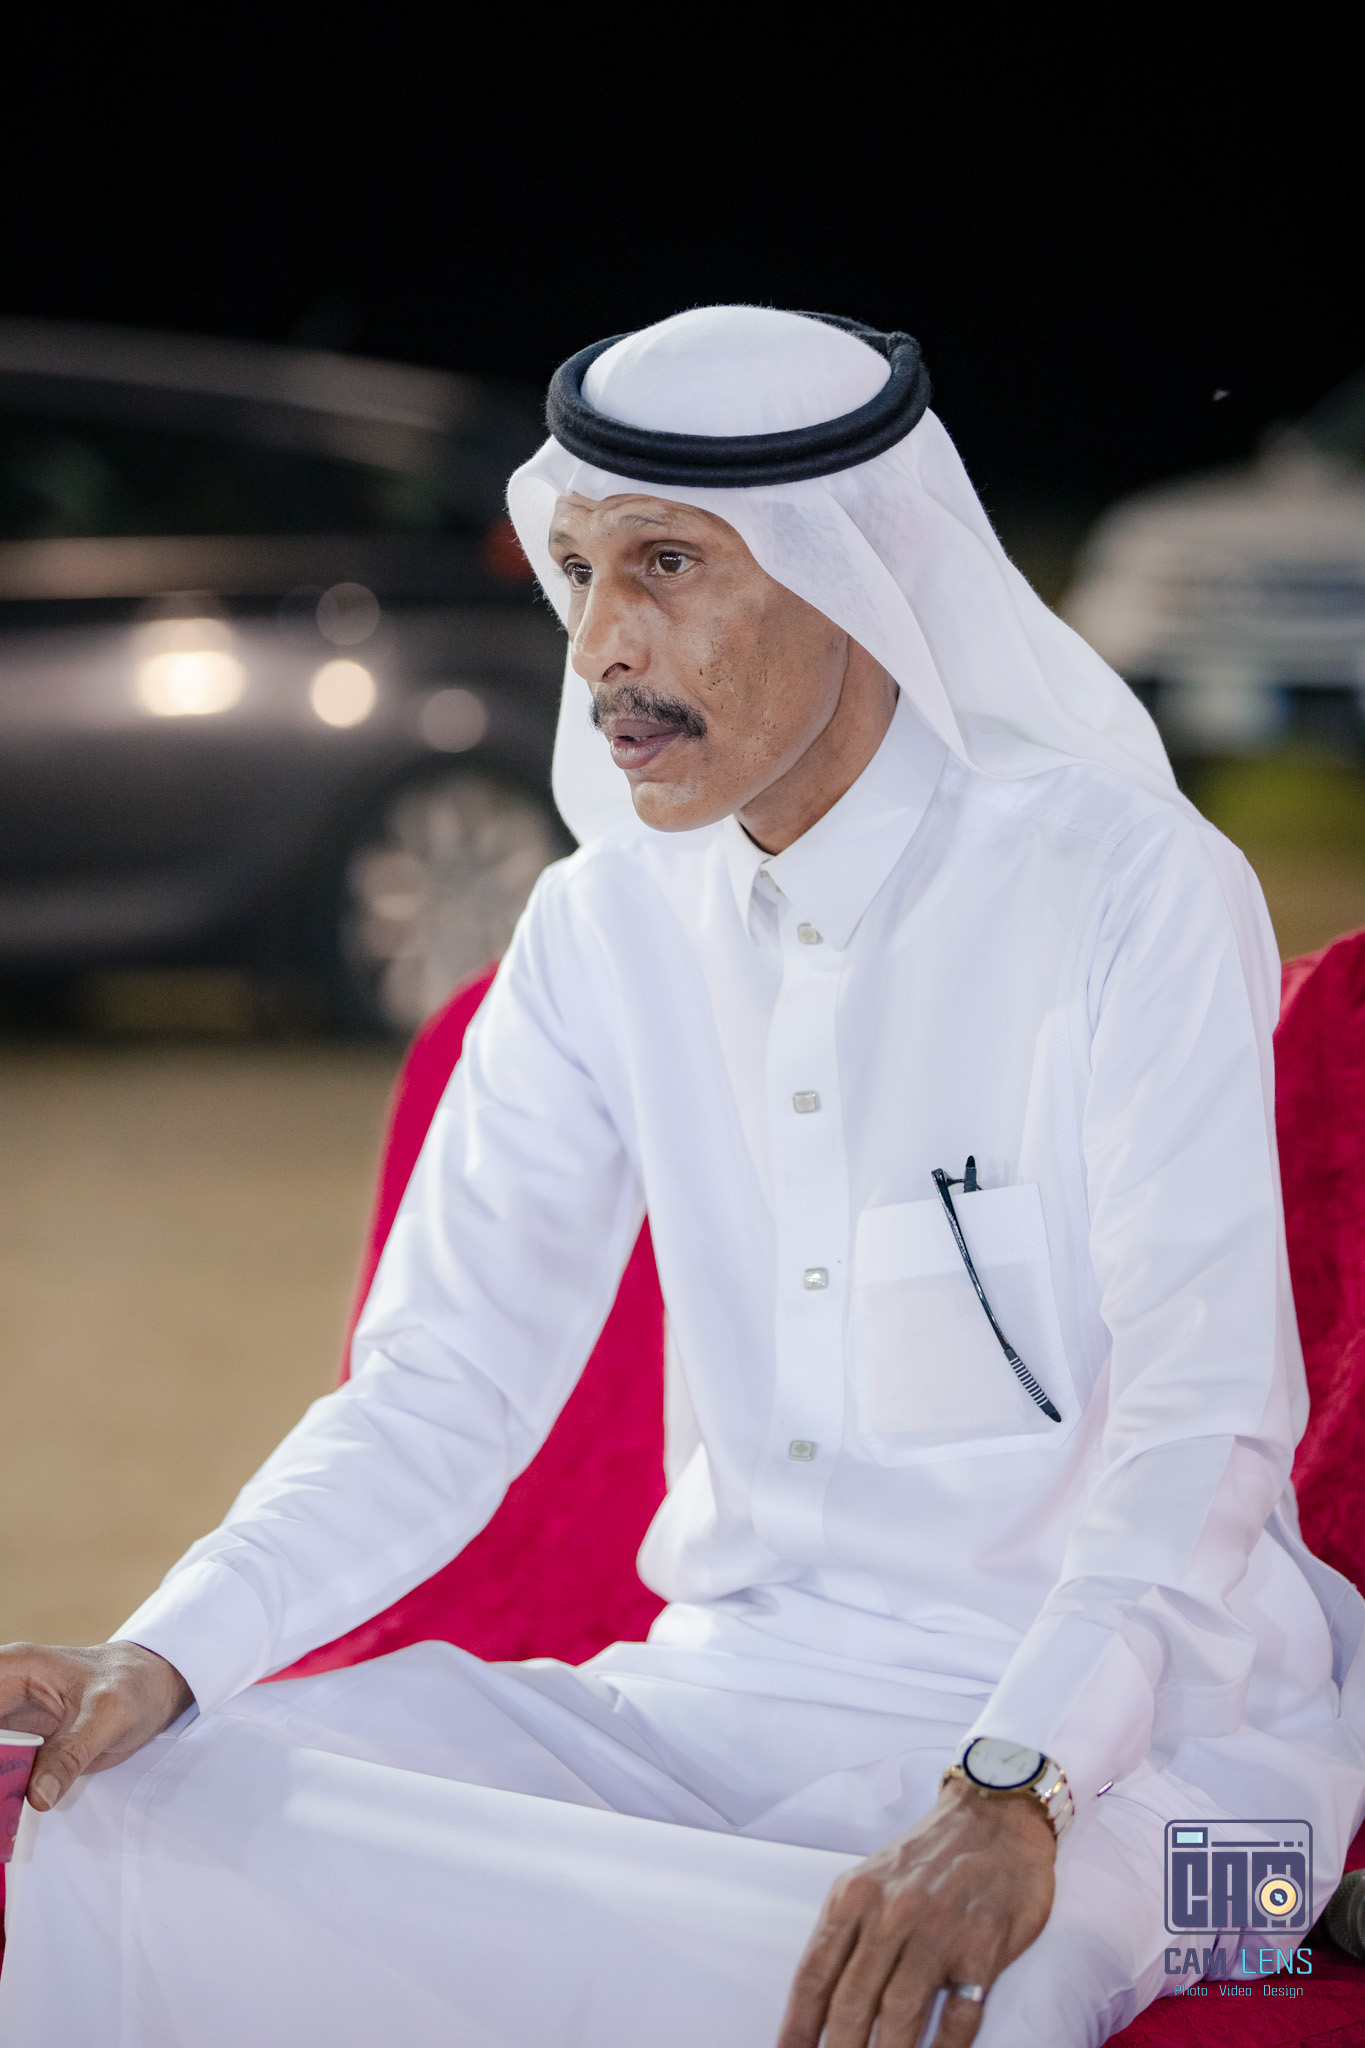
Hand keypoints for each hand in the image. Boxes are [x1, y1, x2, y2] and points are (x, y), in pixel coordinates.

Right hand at [0, 1641, 192, 1810]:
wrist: (154, 1689)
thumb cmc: (133, 1685)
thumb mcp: (110, 1715)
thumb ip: (72, 1753)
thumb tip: (36, 1796)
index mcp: (14, 1670)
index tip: (1, 1768)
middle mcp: (3, 1694)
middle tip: (5, 1798)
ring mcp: (9, 1723)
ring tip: (7, 1814)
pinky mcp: (20, 1747)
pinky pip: (1, 1773)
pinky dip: (3, 1793)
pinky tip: (8, 1815)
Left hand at [776, 1775, 1055, 2047]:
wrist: (994, 1817)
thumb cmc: (927, 1858)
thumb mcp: (872, 1880)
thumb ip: (847, 1933)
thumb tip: (818, 2002)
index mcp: (855, 1896)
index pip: (815, 1973)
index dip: (798, 2025)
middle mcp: (892, 1913)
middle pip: (852, 2002)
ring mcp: (938, 1932)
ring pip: (899, 2014)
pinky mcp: (982, 1948)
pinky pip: (959, 2017)